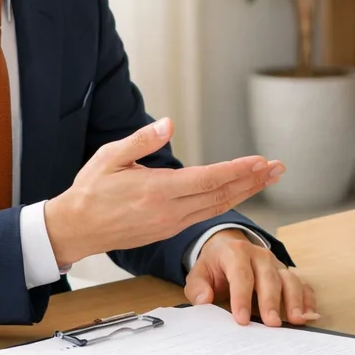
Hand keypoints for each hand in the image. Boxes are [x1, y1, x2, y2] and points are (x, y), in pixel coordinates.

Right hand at [44, 117, 284, 267]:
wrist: (74, 229)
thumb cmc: (90, 190)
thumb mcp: (109, 157)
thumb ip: (140, 140)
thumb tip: (168, 123)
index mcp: (156, 191)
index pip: (207, 180)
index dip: (237, 171)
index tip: (260, 161)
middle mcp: (169, 211)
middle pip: (221, 195)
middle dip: (253, 181)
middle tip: (279, 168)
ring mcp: (171, 224)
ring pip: (217, 207)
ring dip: (246, 192)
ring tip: (268, 178)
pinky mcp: (169, 230)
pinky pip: (206, 215)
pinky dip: (228, 202)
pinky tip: (240, 192)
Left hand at [185, 230, 318, 326]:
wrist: (228, 248)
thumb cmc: (215, 266)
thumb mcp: (199, 273)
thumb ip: (198, 287)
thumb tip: (204, 299)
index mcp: (236, 253)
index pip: (241, 276)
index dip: (242, 298)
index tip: (241, 319)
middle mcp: (260, 256)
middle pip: (269, 278)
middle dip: (271, 302)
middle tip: (272, 324)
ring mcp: (276, 264)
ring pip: (290, 280)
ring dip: (295, 300)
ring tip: (296, 320)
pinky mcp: (287, 274)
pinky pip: (302, 284)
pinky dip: (307, 299)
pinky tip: (309, 314)